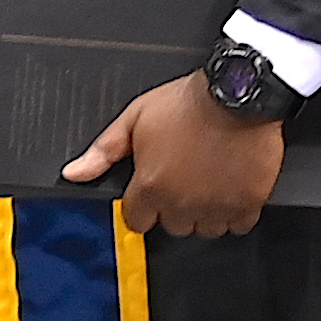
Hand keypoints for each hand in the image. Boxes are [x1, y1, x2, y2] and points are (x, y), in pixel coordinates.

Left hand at [82, 68, 286, 231]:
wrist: (238, 92)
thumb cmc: (189, 102)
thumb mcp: (136, 117)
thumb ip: (103, 151)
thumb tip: (73, 173)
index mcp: (151, 186)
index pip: (137, 220)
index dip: (144, 204)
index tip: (154, 189)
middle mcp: (182, 202)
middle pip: (173, 226)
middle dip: (176, 207)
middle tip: (185, 179)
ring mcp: (216, 206)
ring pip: (205, 229)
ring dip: (206, 213)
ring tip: (210, 183)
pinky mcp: (247, 202)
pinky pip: (239, 225)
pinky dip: (236, 212)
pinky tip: (232, 189)